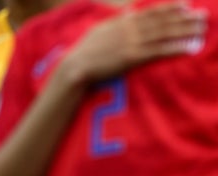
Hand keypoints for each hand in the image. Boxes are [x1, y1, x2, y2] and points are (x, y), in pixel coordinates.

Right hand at [65, 1, 206, 83]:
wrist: (74, 67)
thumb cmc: (84, 52)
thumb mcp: (100, 30)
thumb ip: (117, 20)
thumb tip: (129, 11)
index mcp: (122, 22)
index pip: (151, 12)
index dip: (170, 9)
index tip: (186, 6)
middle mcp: (129, 29)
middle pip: (163, 22)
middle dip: (185, 19)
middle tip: (203, 16)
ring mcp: (131, 43)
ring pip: (164, 34)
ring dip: (185, 31)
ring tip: (201, 29)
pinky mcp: (132, 58)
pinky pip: (159, 51)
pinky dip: (175, 48)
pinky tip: (189, 47)